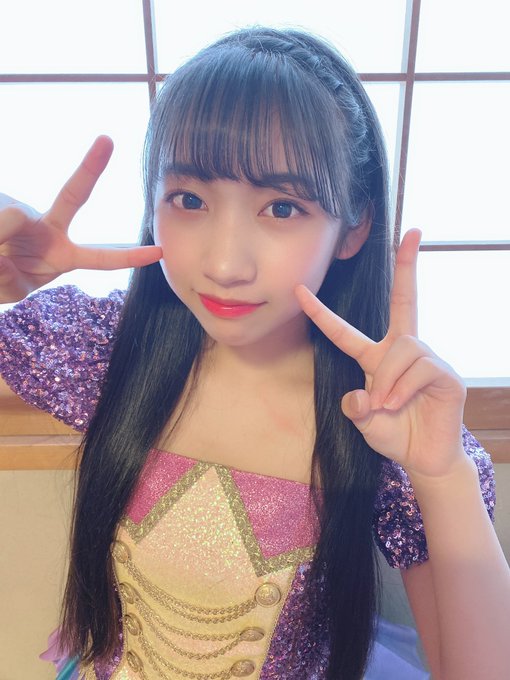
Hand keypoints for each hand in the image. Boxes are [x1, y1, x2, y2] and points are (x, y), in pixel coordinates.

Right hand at [0, 136, 161, 302]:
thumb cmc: (2, 278)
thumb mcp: (12, 288)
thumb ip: (10, 281)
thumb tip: (3, 255)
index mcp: (63, 254)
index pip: (101, 257)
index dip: (129, 257)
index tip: (158, 252)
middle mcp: (48, 228)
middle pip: (73, 195)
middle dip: (91, 168)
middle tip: (108, 140)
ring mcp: (21, 214)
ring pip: (10, 222)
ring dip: (0, 248)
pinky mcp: (3, 206)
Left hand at [295, 229, 466, 478]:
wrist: (423, 459)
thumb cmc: (392, 435)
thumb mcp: (362, 421)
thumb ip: (354, 408)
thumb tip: (363, 395)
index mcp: (375, 358)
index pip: (345, 332)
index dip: (321, 313)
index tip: (300, 289)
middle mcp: (403, 350)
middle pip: (405, 301)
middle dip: (408, 265)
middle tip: (414, 231)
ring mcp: (428, 359)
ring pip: (402, 349)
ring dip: (388, 380)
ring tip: (386, 405)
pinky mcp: (446, 375)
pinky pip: (420, 368)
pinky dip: (403, 389)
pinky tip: (400, 404)